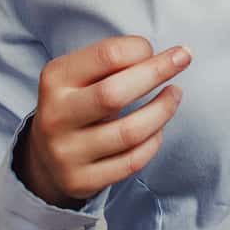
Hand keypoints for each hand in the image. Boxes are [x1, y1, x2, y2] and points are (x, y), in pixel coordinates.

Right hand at [15, 36, 192, 207]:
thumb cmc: (78, 102)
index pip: (106, 56)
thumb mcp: (81, 74)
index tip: (157, 49)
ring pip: (130, 132)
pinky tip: (158, 129)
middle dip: (158, 72)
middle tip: (184, 59)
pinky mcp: (80, 180)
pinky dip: (154, 142)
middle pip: (114, 94)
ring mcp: (66, 152)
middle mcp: (55, 116)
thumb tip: (165, 58)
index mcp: (55, 80)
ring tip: (174, 94)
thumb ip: (114, 62)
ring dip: (163, 110)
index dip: (140, 49)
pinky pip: (132, 162)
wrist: (46, 154)